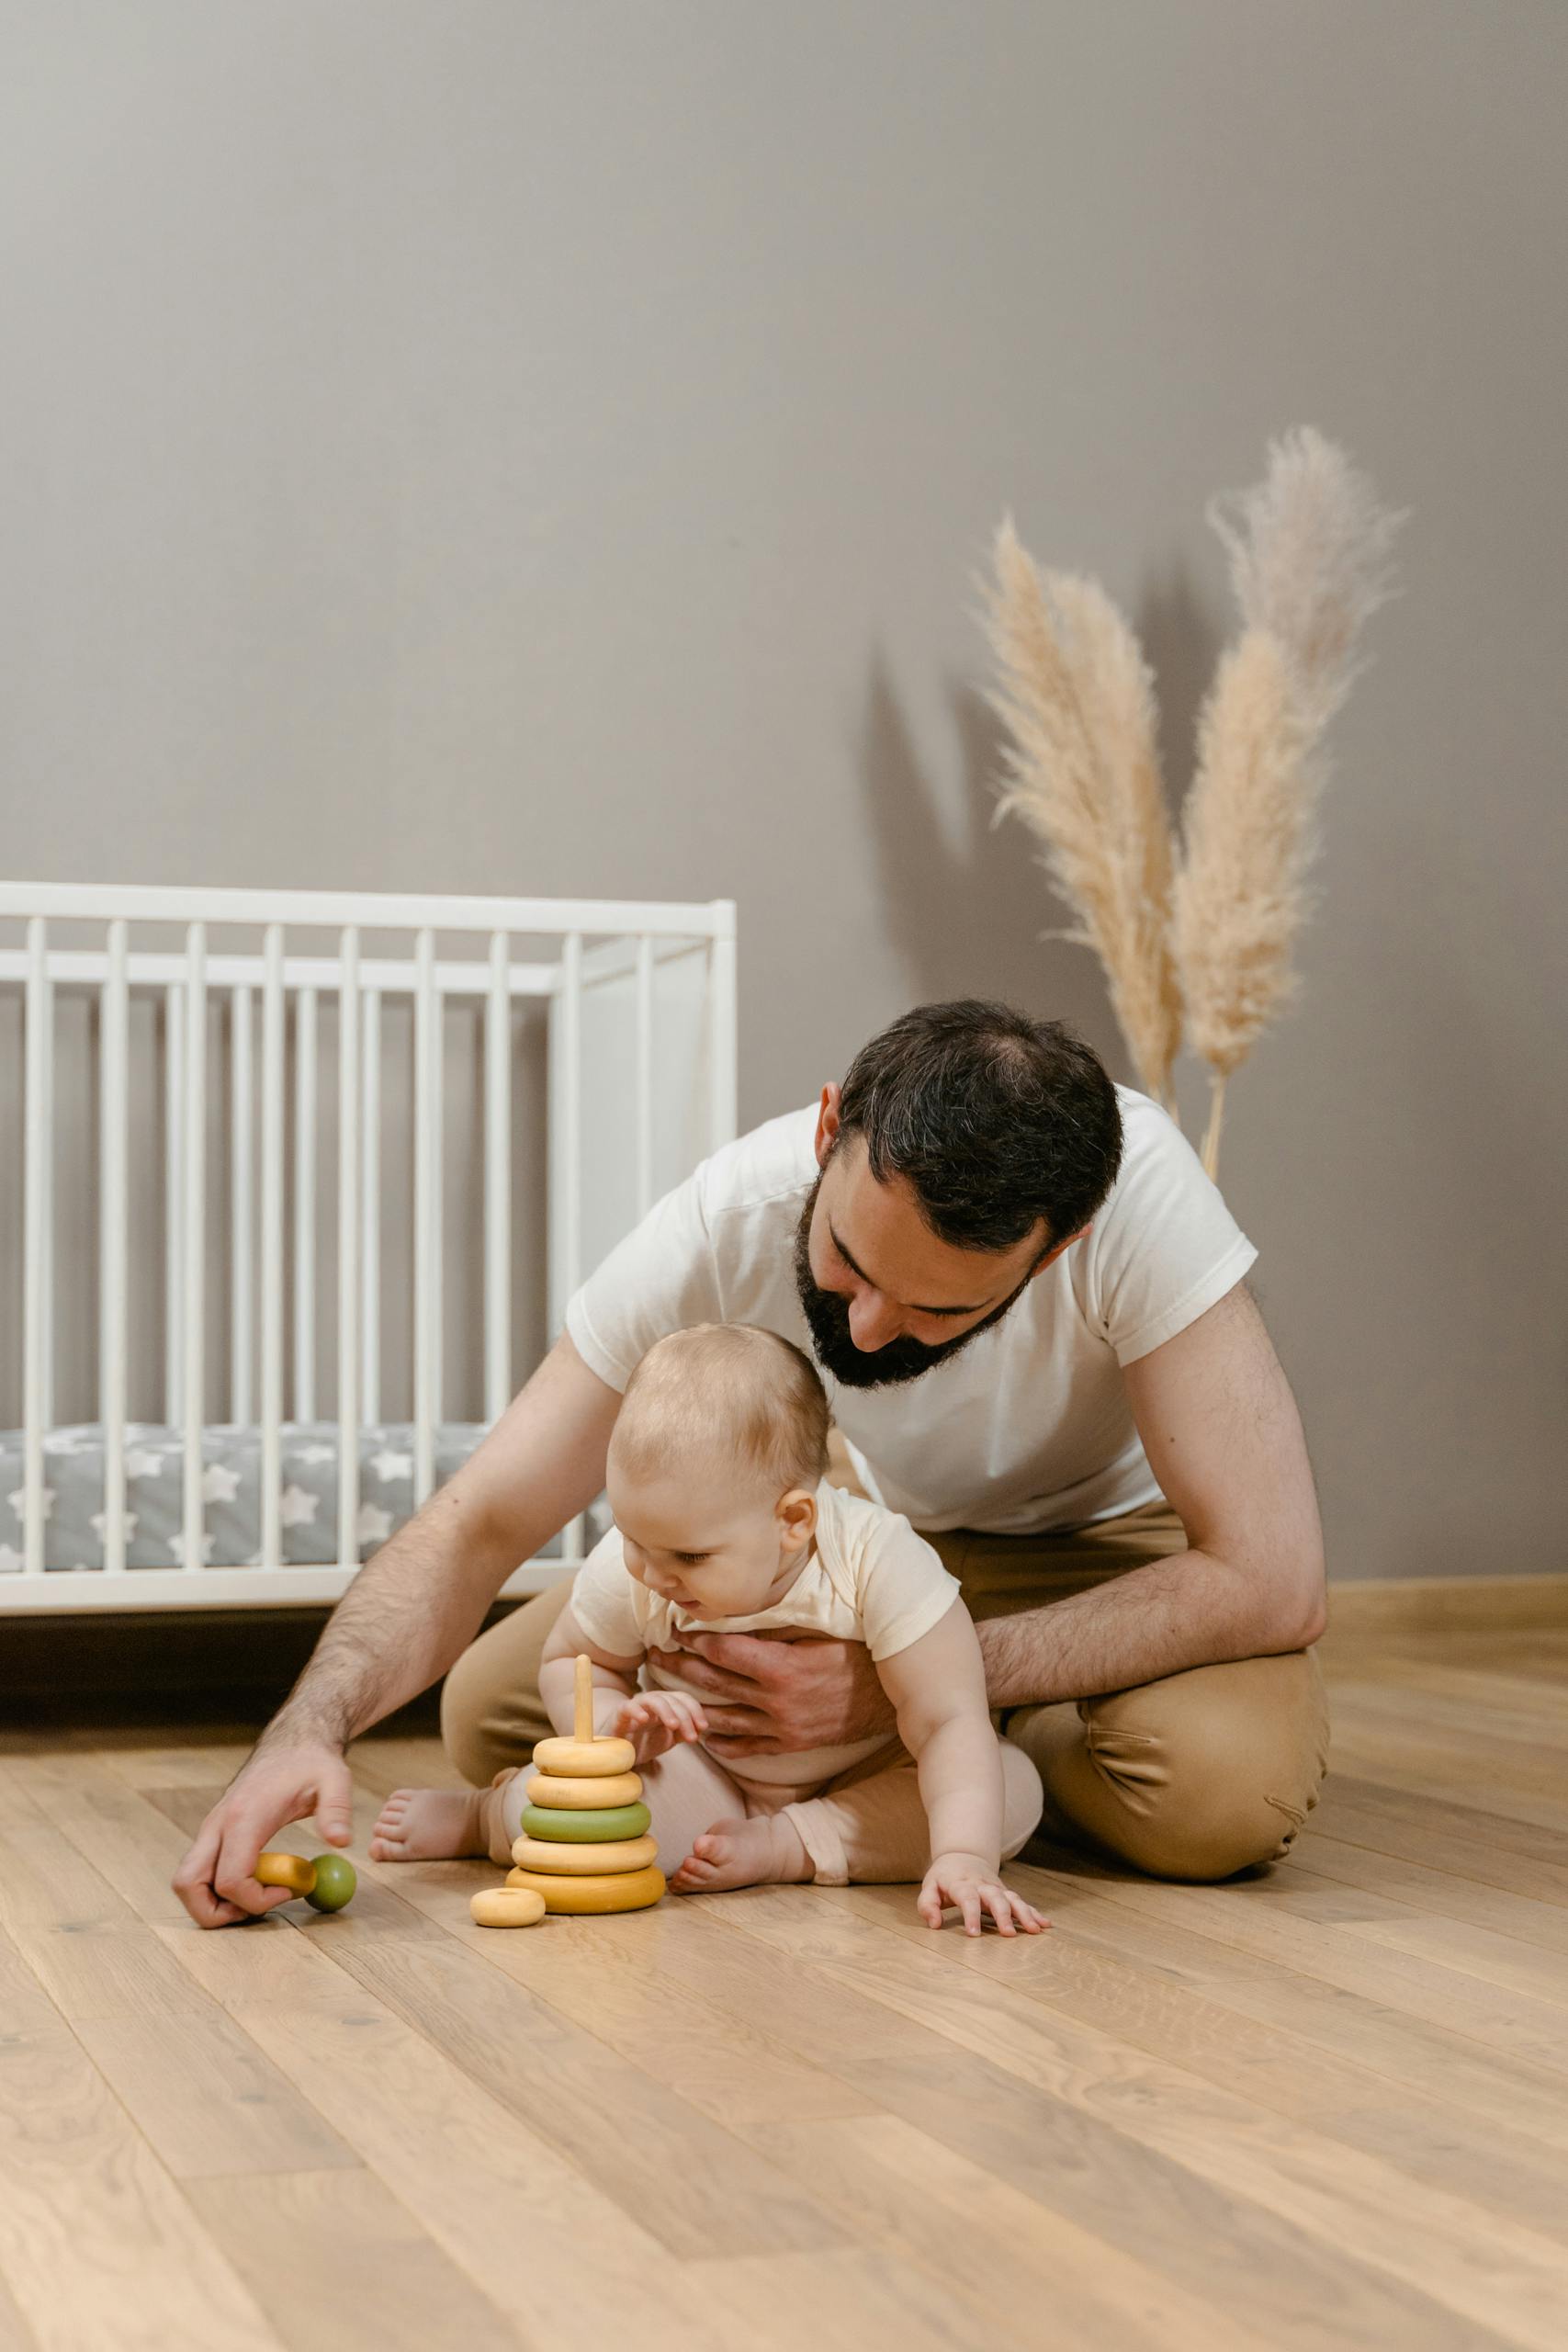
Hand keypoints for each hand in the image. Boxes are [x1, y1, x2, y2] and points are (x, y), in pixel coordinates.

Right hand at [171, 1737, 355, 1927]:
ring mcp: (211, 1829)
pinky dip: (218, 1889)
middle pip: (187, 1885)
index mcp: (243, 1817)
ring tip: (259, 1896)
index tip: (290, 1890)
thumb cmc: (311, 1762)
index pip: (230, 1880)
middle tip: (257, 1909)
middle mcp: (217, 1825)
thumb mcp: (334, 1780)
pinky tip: (257, 1880)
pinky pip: (201, 1872)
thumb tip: (341, 1842)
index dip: (257, 1900)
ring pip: (188, 1881)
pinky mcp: (214, 1833)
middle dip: (215, 1912)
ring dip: (214, 1903)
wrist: (292, 1742)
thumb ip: (337, 1810)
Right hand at [614, 1688, 708, 1763]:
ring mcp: (636, 1706)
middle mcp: (653, 1702)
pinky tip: (644, 1720)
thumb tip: (701, 1728)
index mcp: (666, 1705)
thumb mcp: (667, 1739)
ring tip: (674, 1726)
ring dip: (667, 1711)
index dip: (695, 1710)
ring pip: (654, 1699)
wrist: (615, 1750)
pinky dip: (636, 1710)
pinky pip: (627, 1707)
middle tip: (692, 1738)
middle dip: (685, 1717)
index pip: (684, 1699)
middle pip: (672, 1699)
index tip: (703, 1727)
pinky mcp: (619, 1715)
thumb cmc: (642, 1741)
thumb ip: (683, 1732)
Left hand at [642, 1628, 892, 1759]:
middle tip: (655, 1654)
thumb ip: (779, 1629)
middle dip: (680, 1666)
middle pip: (714, 1681)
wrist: (890, 1699)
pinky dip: (722, 1740)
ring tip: (666, 1692)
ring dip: (691, 1703)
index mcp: (782, 1666)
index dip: (696, 1638)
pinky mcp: (790, 1744)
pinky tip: (703, 1732)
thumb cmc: (857, 1656)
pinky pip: (747, 1747)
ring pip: (723, 1717)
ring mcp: (781, 1726)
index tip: (677, 1629)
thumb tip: (740, 1614)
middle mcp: (776, 1699)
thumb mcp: (819, 1634)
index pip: (724, 1650)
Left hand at [918, 1850, 1049, 1937]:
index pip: (967, 1898)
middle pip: (995, 1897)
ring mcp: (996, 1888)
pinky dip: (1034, 1912)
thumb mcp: (929, 1887)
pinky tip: (1045, 1924)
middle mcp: (982, 1885)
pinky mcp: (1005, 1893)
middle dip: (1003, 1915)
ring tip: (1035, 1930)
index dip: (970, 1915)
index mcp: (961, 1884)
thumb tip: (934, 1924)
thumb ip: (927, 1905)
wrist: (963, 1856)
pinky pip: (1021, 1901)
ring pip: (1012, 1898)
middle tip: (1009, 1934)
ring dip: (1024, 1913)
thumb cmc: (944, 1878)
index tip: (974, 1934)